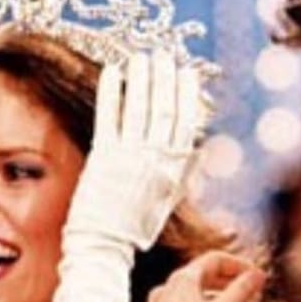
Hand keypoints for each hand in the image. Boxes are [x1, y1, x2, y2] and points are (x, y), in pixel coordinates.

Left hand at [67, 51, 203, 250]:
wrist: (104, 245)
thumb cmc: (134, 227)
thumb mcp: (167, 201)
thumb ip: (182, 173)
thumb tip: (197, 149)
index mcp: (174, 169)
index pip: (185, 122)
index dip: (187, 94)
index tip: (187, 72)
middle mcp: (154, 159)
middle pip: (164, 109)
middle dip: (166, 78)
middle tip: (164, 56)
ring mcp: (128, 156)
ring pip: (140, 108)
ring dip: (142, 78)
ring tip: (142, 57)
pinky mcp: (103, 156)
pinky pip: (109, 117)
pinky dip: (111, 92)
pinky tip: (112, 71)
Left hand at [131, 252, 265, 301]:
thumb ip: (240, 292)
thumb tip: (257, 275)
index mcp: (182, 278)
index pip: (214, 259)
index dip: (239, 264)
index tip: (256, 276)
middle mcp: (166, 287)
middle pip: (201, 273)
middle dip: (227, 277)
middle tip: (247, 287)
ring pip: (190, 290)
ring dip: (213, 292)